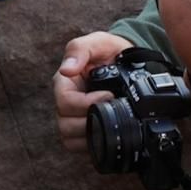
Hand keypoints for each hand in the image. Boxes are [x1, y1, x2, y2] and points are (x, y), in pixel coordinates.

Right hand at [54, 31, 132, 152]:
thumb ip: (80, 50)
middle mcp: (65, 104)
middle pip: (65, 124)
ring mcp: (73, 118)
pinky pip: (79, 147)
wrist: (126, 63)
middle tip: (112, 110)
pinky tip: (107, 134)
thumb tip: (66, 69)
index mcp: (64, 84)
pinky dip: (93, 145)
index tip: (108, 95)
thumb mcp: (98, 42)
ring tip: (110, 122)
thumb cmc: (109, 51)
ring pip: (69, 139)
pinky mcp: (84, 131)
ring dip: (90, 134)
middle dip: (90, 120)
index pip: (64, 102)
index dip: (85, 103)